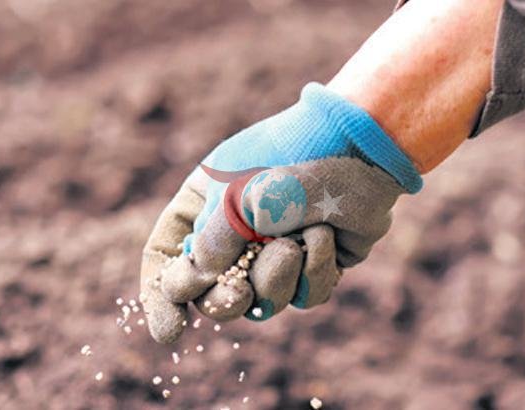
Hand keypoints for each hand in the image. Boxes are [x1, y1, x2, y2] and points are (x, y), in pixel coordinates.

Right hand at [140, 83, 421, 342]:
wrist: (362, 145)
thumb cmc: (292, 159)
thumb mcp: (238, 197)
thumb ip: (211, 245)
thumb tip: (196, 285)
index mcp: (203, 206)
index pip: (165, 258)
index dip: (162, 297)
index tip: (172, 331)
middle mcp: (236, 232)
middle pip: (212, 295)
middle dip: (227, 299)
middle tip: (239, 293)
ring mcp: (276, 251)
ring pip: (263, 303)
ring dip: (277, 277)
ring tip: (295, 241)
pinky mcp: (316, 264)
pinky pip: (305, 297)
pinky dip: (315, 270)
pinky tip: (326, 236)